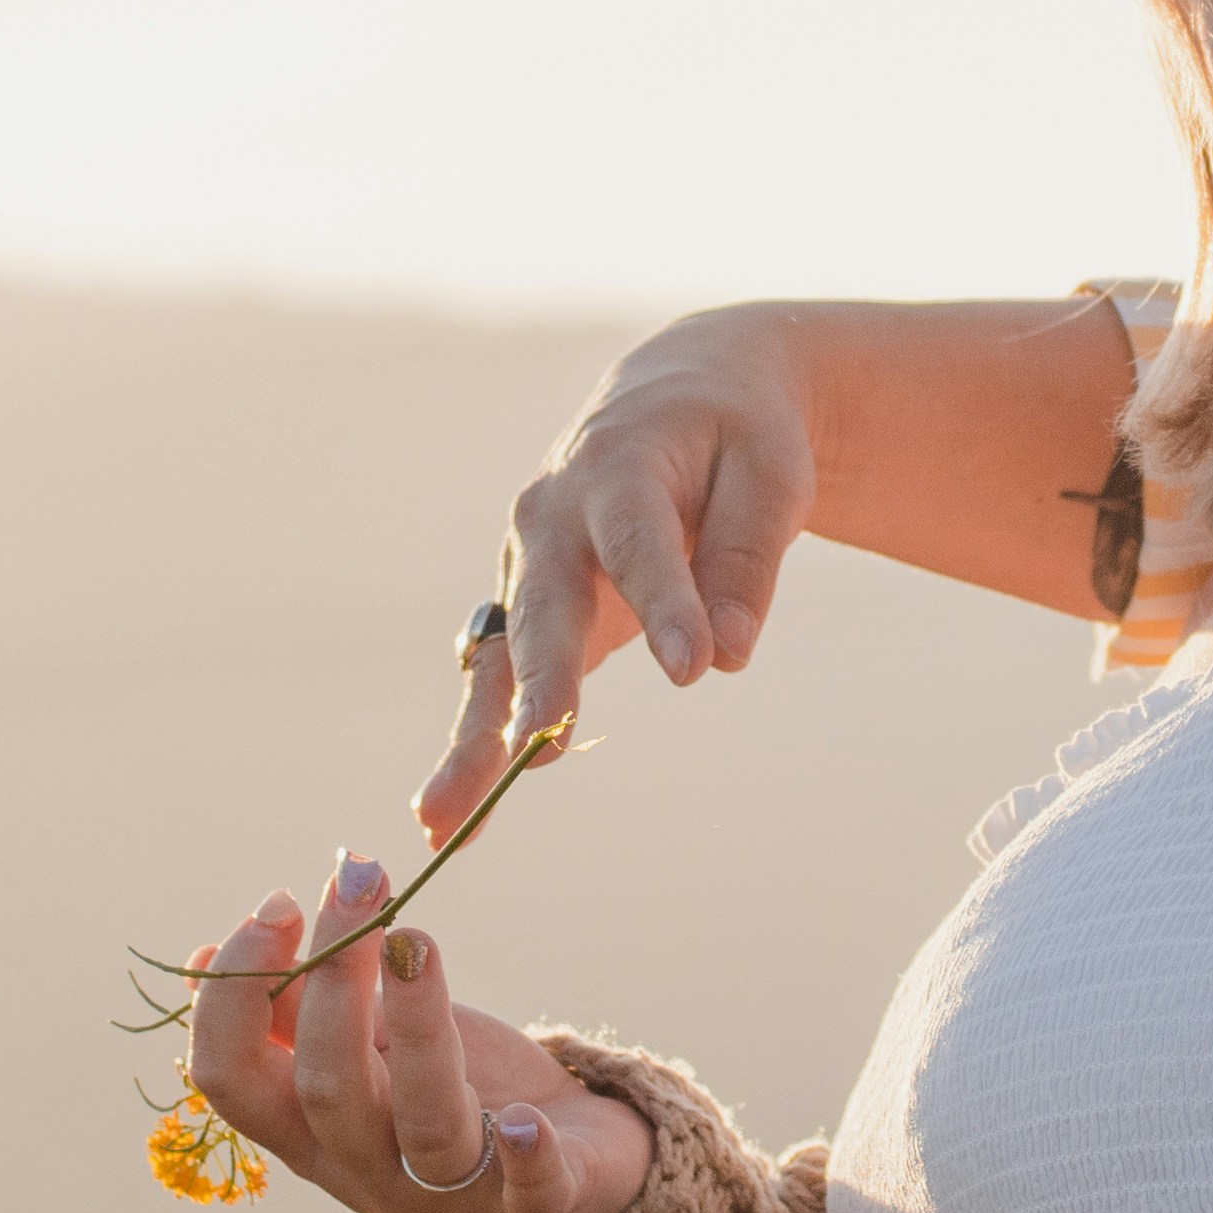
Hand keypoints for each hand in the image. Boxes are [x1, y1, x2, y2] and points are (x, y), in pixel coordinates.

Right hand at [185, 865, 648, 1212]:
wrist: (567, 1180)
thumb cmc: (448, 1097)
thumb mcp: (364, 1053)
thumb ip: (294, 1017)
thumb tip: (211, 954)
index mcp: (309, 1128)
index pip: (233, 1077)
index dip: (234, 995)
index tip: (279, 902)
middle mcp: (367, 1166)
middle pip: (326, 1087)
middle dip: (332, 980)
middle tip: (358, 879)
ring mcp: (450, 1192)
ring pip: (426, 1127)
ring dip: (422, 1032)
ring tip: (419, 941)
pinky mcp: (539, 1206)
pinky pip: (532, 1196)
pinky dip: (529, 1162)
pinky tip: (527, 1122)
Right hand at [418, 309, 824, 847]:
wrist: (677, 394)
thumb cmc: (735, 434)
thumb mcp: (769, 473)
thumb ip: (747, 558)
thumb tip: (728, 654)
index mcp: (619, 465)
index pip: (638, 539)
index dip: (664, 602)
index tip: (693, 667)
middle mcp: (553, 516)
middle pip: (544, 606)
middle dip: (543, 679)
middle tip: (542, 743)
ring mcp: (528, 565)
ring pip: (500, 660)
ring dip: (474, 739)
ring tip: (442, 817)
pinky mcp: (528, 608)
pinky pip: (500, 683)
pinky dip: (478, 747)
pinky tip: (451, 819)